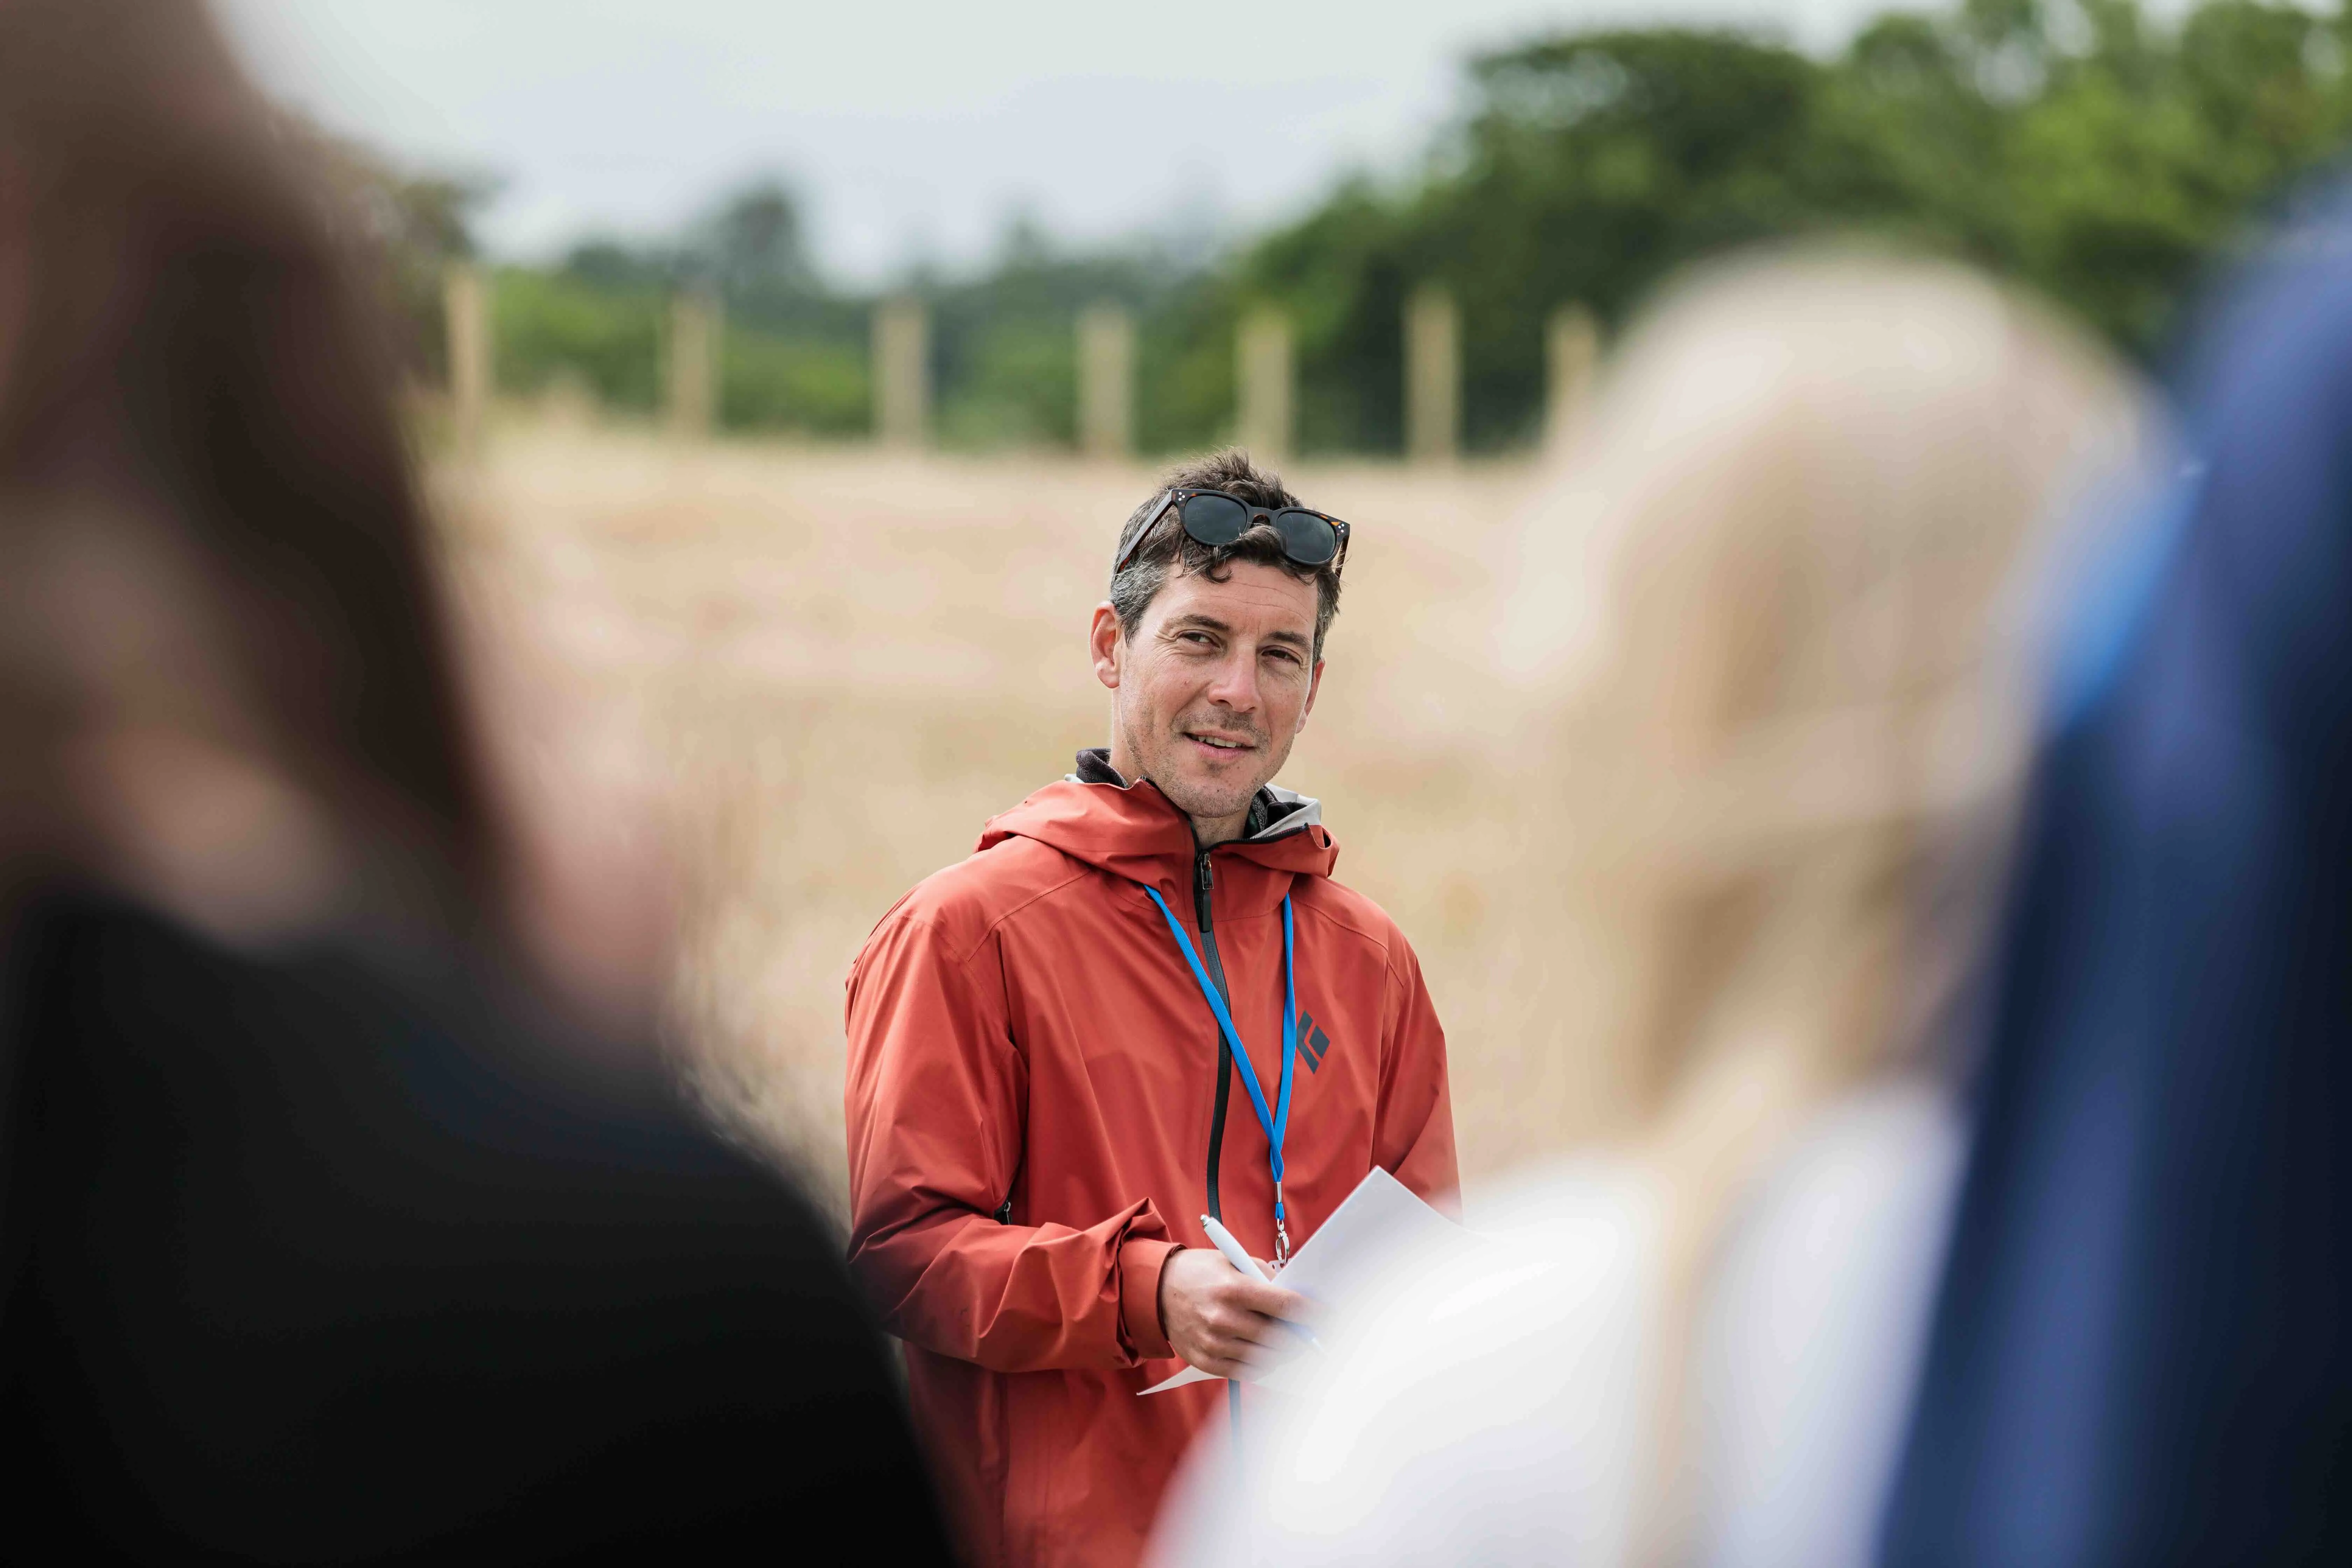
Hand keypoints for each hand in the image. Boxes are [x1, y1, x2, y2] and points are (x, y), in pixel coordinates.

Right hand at [1157, 1246, 1316, 1378]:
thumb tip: (1296, 1299)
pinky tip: (1269, 1355)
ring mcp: (1214, 1343)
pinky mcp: (1206, 1361)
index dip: (1312, 1313)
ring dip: (1285, 1353)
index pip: (1285, 1306)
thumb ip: (1265, 1276)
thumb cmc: (1200, 1273)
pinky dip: (1264, 1365)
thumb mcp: (1232, 1261)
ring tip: (1293, 1345)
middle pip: (1279, 1337)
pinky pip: (1246, 1371)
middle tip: (1314, 1335)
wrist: (1155, 1292)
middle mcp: (1223, 1318)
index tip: (1328, 1316)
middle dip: (1302, 1337)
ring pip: (1266, 1357)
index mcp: (1233, 1289)